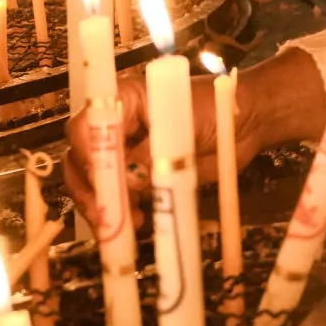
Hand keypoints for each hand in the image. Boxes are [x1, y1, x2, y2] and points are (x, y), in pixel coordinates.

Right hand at [59, 46, 325, 225]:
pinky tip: (136, 224)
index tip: (101, 182)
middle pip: (80, 158)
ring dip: (103, 206)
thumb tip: (128, 181)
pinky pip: (117, 197)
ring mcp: (125, 153)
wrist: (245, 123)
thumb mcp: (184, 128)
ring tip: (126, 225)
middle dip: (89, 189)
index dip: (86, 155)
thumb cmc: (217, 111)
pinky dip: (119, 213)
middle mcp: (117, 126)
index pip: (86, 126)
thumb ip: (153, 154)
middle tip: (105, 216)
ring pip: (94, 182)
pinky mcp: (138, 177)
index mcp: (124, 101)